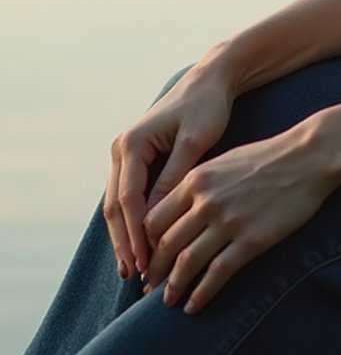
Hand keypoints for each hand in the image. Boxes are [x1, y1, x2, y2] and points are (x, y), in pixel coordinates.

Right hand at [105, 61, 234, 279]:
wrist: (210, 80)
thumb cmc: (206, 107)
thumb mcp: (194, 143)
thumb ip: (173, 179)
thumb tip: (156, 221)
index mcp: (132, 142)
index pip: (128, 198)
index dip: (136, 233)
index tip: (147, 261)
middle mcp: (121, 148)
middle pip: (116, 206)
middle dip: (125, 242)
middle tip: (136, 274)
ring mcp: (125, 154)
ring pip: (118, 204)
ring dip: (125, 236)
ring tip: (135, 269)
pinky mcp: (136, 159)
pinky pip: (129, 196)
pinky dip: (133, 221)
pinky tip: (142, 245)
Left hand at [142, 125, 332, 312]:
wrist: (307, 157)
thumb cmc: (266, 156)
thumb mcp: (223, 161)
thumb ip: (198, 185)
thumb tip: (176, 211)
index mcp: (197, 180)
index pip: (155, 219)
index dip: (147, 243)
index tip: (147, 256)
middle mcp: (207, 201)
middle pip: (166, 244)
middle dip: (155, 270)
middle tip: (151, 284)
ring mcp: (229, 222)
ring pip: (187, 263)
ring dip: (174, 286)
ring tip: (168, 300)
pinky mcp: (251, 240)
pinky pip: (217, 274)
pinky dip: (201, 294)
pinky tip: (194, 305)